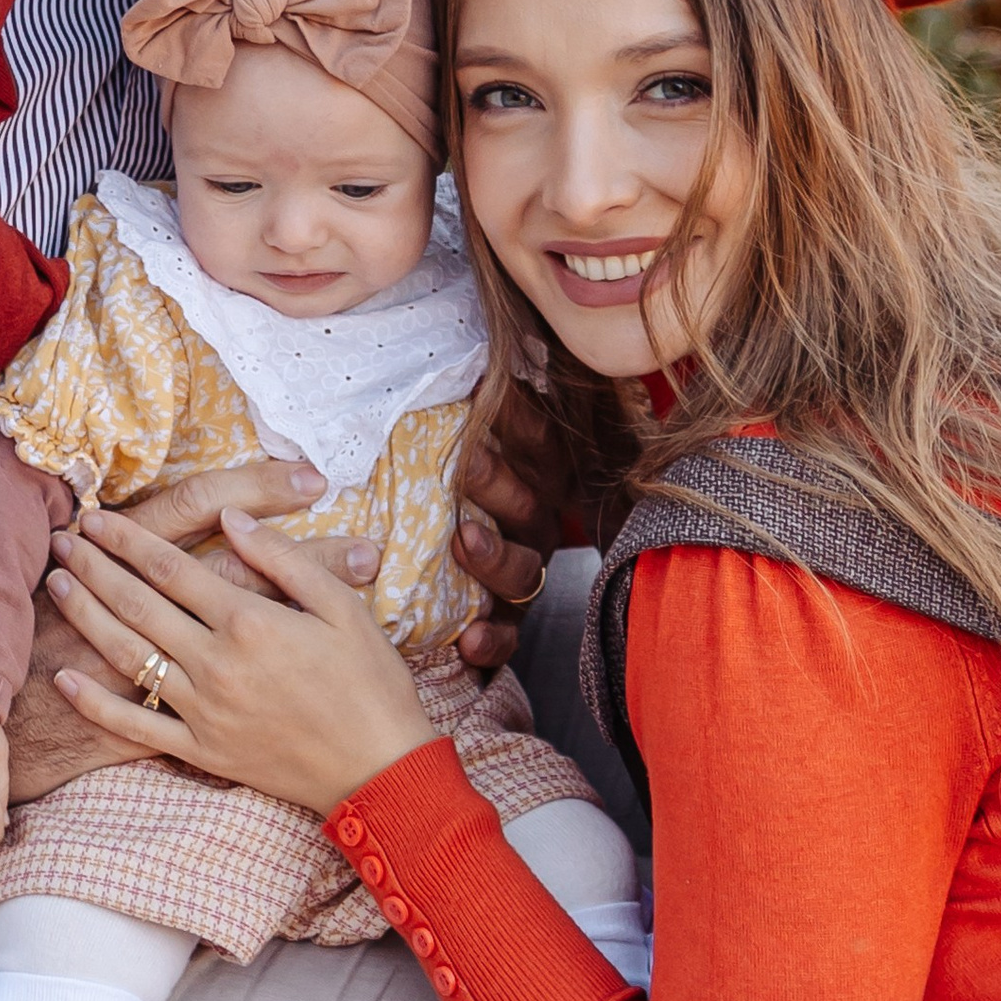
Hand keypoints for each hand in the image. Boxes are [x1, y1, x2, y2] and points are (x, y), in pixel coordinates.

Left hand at [5, 457, 380, 804]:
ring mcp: (204, 710)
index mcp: (251, 621)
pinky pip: (135, 726)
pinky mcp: (202, 750)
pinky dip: (96, 704)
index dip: (127, 539)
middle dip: (93, 568)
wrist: (381, 771)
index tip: (95, 518)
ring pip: (127, 656)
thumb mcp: (342, 608)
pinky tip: (64, 681)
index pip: (171, 568)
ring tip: (56, 585)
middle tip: (59, 541)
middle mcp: (217, 663)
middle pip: (137, 605)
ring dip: (84, 617)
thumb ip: (283, 558)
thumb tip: (232, 516)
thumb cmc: (371, 685)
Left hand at [452, 381, 566, 671]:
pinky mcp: (508, 619)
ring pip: (521, 571)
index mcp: (536, 478)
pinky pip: (508, 636)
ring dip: (494, 556)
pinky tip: (467, 640)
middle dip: (497, 482)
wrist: (483, 558)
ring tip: (464, 542)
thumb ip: (488, 407)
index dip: (519, 420)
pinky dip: (491, 640)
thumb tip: (473, 360)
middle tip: (467, 459)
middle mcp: (536, 525)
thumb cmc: (468, 486)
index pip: (536, 443)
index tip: (490, 395)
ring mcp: (525, 572)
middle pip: (526, 505)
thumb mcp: (482, 441)